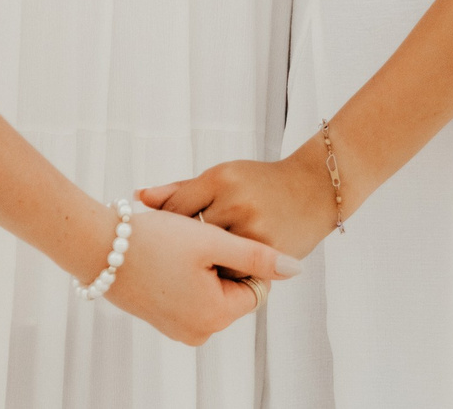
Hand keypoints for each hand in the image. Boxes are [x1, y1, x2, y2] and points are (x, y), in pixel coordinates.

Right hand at [98, 204, 299, 345]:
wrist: (95, 246)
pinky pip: (188, 292)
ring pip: (210, 287)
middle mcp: (199, 331)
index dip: (240, 254)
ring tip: (176, 244)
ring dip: (202, 263)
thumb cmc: (153, 240)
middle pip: (232, 288)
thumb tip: (296, 270)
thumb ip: (258, 255)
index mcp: (216, 316)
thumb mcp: (211, 240)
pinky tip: (164, 253)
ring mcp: (177, 329)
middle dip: (220, 259)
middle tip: (193, 237)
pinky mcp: (161, 319)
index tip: (214, 236)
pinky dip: (184, 272)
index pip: (255, 284)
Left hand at [139, 152, 338, 260]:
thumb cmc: (259, 183)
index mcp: (220, 179)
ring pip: (213, 260)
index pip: (176, 208)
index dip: (167, 226)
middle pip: (193, 237)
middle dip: (184, 249)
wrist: (315, 189)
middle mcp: (236, 202)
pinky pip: (237, 273)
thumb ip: (180, 191)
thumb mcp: (221, 178)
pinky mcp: (270, 250)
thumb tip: (138, 196)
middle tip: (173, 259)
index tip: (164, 236)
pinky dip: (229, 275)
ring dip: (205, 266)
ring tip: (195, 269)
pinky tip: (223, 272)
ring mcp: (254, 228)